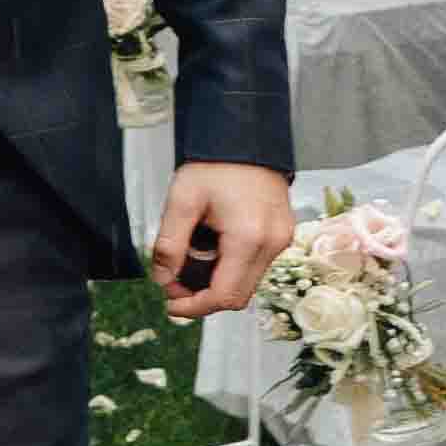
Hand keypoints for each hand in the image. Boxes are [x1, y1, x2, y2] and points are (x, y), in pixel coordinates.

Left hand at [149, 160, 291, 322]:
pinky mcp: (282, 235)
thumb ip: (169, 244)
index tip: (172, 303)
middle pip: (238, 297)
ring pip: (248, 285)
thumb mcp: (181, 201)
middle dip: (203, 299)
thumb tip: (162, 278)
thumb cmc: (216, 165)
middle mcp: (272, 243)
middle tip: (175, 285)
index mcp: (248, 237)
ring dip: (218, 285)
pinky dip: (232, 270)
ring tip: (190, 266)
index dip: (194, 307)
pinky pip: (256, 267)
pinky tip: (212, 254)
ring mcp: (281, 240)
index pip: (224, 296)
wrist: (244, 138)